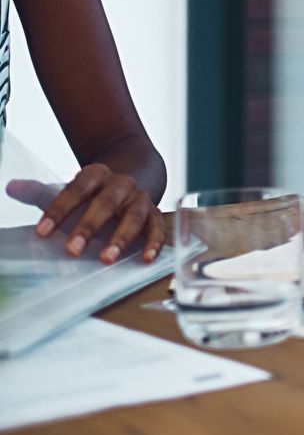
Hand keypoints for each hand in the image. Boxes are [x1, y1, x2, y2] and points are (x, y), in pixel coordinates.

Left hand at [7, 164, 165, 263]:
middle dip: (89, 226)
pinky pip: (157, 228)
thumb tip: (11, 187)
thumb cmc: (90, 196)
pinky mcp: (154, 216)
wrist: (126, 186)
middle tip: (72, 250)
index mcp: (97, 175)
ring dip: (121, 238)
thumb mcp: (64, 191)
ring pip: (134, 216)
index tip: (41, 233)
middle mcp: (121, 184)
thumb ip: (38, 192)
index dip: (59, 209)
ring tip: (106, 259)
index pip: (77, 189)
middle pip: (106, 202)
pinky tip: (145, 259)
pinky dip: (154, 243)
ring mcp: (141, 199)